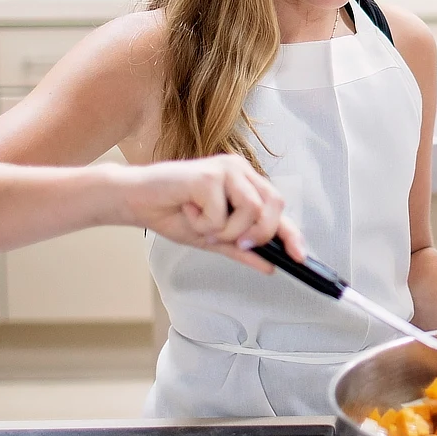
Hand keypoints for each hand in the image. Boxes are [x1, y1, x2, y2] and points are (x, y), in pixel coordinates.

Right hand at [113, 155, 305, 272]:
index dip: (290, 233)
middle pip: (273, 206)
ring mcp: (226, 170)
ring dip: (225, 231)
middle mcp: (240, 171)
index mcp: (244, 182)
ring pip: (252, 212)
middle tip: (230, 240)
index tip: (300, 257)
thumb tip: (270, 265)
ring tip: (200, 222)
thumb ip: (240, 249)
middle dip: (256, 233)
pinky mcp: (209, 175)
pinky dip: (202, 224)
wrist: (136, 200)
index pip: (277, 207)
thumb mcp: (212, 238)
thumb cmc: (172, 213)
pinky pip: (221, 216)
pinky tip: (186, 210)